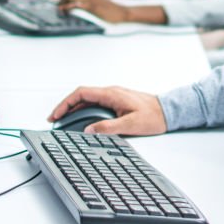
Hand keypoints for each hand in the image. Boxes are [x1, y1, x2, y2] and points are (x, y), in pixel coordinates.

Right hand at [49, 85, 167, 135]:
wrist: (168, 111)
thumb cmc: (153, 116)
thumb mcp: (131, 125)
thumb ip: (108, 128)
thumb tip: (88, 131)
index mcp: (111, 94)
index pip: (81, 94)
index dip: (65, 103)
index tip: (56, 115)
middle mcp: (110, 92)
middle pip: (81, 96)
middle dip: (65, 107)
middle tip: (54, 120)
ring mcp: (113, 96)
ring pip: (88, 100)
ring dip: (74, 109)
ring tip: (63, 122)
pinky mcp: (117, 102)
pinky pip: (95, 104)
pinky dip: (84, 111)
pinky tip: (81, 121)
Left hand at [58, 0, 127, 21]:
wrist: (120, 11)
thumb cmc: (108, 6)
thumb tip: (74, 2)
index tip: (59, 3)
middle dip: (60, 1)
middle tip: (58, 8)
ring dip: (62, 5)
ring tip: (59, 10)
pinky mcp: (91, 5)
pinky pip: (74, 6)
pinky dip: (67, 9)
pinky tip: (65, 12)